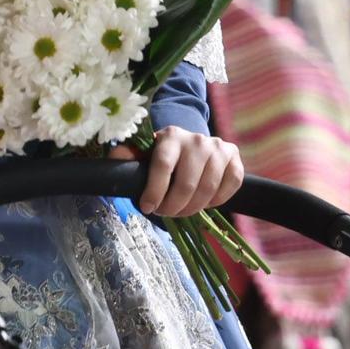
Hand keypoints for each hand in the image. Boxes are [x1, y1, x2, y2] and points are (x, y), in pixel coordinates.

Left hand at [111, 126, 244, 217]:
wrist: (192, 143)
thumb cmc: (164, 153)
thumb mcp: (144, 152)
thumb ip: (128, 156)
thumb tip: (115, 159)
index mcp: (171, 136)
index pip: (162, 165)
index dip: (154, 190)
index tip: (147, 207)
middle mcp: (197, 139)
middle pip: (186, 183)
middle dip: (173, 206)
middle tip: (164, 213)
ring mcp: (218, 147)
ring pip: (208, 188)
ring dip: (193, 208)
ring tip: (181, 211)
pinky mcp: (234, 157)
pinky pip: (230, 185)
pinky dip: (217, 201)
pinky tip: (204, 203)